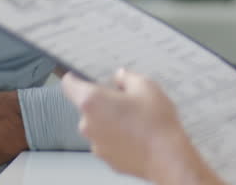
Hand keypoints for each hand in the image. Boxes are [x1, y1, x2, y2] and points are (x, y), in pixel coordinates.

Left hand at [61, 70, 214, 183]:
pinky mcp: (107, 159)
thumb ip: (126, 77)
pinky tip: (137, 136)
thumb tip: (120, 77)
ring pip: (99, 125)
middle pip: (87, 107)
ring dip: (110, 121)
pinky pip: (108, 142)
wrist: (166, 157)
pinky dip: (118, 137)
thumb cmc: (155, 122)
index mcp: (92, 101)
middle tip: (126, 101)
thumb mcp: (145, 86)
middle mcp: (88, 124)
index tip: (80, 77)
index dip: (75, 78)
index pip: (69, 85)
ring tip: (136, 121)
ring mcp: (96, 144)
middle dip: (103, 102)